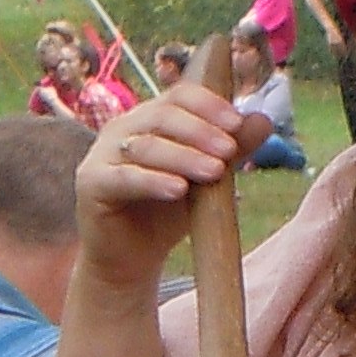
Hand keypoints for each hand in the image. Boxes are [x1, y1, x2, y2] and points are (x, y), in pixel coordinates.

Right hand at [73, 77, 255, 294]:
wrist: (130, 260)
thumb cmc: (166, 215)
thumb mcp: (205, 182)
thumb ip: (230, 150)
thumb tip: (263, 121)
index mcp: (149, 119)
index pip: (178, 96)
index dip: (208, 105)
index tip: (237, 123)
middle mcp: (123, 129)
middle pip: (162, 116)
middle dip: (200, 132)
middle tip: (229, 151)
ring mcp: (103, 154)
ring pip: (145, 146)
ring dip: (183, 157)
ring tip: (214, 172)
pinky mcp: (92, 185)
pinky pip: (124, 178)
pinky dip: (153, 181)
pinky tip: (178, 189)